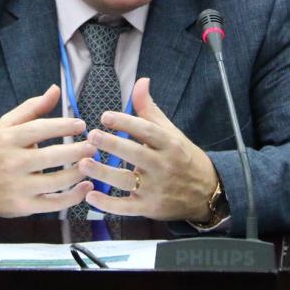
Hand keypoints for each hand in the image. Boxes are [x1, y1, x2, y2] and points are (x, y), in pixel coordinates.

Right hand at [0, 85, 95, 216]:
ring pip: (56, 182)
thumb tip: (55, 90)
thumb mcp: (7, 125)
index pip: (39, 129)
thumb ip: (32, 107)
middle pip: (51, 157)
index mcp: (7, 139)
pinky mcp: (23, 206)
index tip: (81, 125)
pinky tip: (86, 186)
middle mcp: (11, 163)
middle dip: (77, 151)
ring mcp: (17, 187)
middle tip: (93, 146)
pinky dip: (74, 197)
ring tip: (93, 164)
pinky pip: (54, 204)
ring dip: (79, 173)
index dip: (63, 126)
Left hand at [81, 77, 217, 221]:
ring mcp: (156, 189)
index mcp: (170, 144)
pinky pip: (125, 208)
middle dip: (113, 145)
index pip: (147, 131)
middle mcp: (164, 166)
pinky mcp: (149, 208)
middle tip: (91, 136)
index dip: (126, 122)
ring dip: (104, 173)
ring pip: (127, 181)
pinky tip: (89, 196)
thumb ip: (150, 109)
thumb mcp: (170, 132)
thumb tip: (141, 81)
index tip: (105, 116)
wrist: (206, 193)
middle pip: (136, 154)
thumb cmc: (182, 157)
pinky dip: (107, 205)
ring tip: (83, 163)